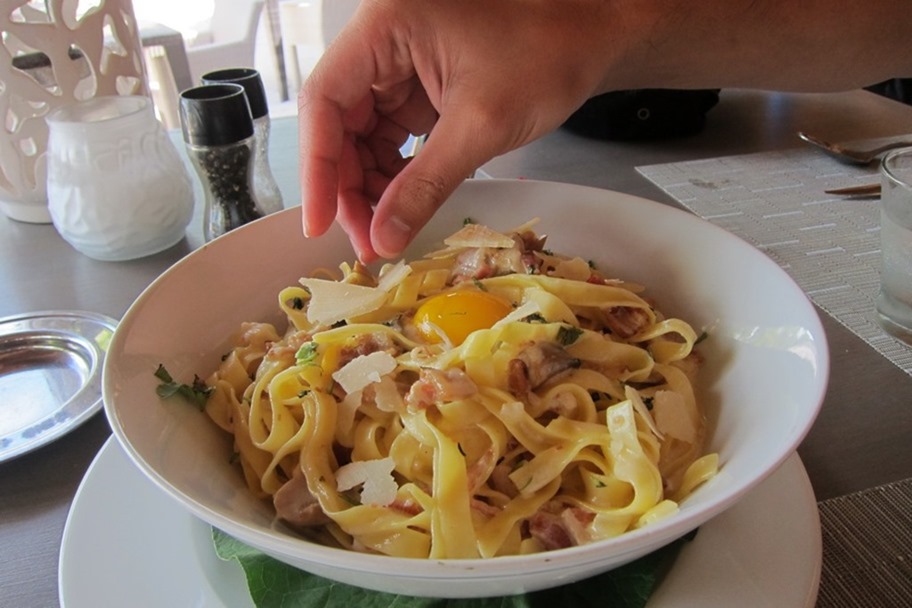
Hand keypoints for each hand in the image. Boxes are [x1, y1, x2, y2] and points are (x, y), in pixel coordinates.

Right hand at [298, 0, 615, 260]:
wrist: (594, 33)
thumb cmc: (549, 51)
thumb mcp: (480, 125)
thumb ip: (425, 184)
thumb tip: (385, 237)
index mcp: (386, 27)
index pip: (325, 100)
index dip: (317, 167)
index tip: (320, 221)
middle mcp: (383, 41)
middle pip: (339, 123)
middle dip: (350, 187)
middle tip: (367, 241)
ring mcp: (400, 64)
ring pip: (363, 136)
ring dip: (372, 187)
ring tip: (387, 233)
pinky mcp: (420, 87)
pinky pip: (392, 137)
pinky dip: (397, 175)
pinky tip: (404, 207)